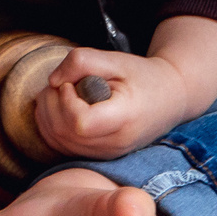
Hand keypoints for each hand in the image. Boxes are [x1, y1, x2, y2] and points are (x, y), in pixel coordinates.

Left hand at [33, 46, 186, 160]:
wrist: (168, 99)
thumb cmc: (143, 77)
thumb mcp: (116, 59)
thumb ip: (82, 61)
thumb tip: (53, 81)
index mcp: (124, 119)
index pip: (80, 123)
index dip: (66, 101)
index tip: (72, 83)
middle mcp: (114, 144)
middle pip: (64, 133)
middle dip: (51, 103)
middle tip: (63, 83)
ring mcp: (105, 154)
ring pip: (57, 142)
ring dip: (48, 113)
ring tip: (64, 93)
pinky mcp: (96, 155)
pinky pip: (60, 146)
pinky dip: (51, 125)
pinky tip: (62, 107)